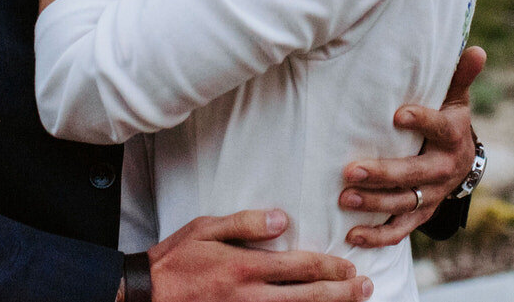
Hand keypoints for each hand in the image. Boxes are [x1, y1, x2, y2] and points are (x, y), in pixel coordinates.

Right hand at [148, 209, 371, 301]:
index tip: (348, 267)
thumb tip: (281, 219)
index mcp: (244, 267)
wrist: (146, 295)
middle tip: (367, 288)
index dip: (329, 267)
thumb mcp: (205, 228)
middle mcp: (250, 296)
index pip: (299, 267)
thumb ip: (245, 222)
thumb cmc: (176, 259)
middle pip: (308, 298)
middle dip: (342, 293)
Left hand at [340, 45, 485, 245]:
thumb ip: (460, 76)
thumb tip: (476, 49)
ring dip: (375, 204)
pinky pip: (401, 229)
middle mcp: (444, 169)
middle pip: (415, 174)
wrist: (463, 162)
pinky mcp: (422, 213)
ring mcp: (433, 194)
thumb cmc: (449, 120)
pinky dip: (378, 235)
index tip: (397, 114)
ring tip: (345, 198)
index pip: (438, 128)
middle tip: (352, 170)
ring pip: (405, 203)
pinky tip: (353, 235)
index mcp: (452, 136)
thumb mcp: (455, 98)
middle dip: (384, 173)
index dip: (421, 121)